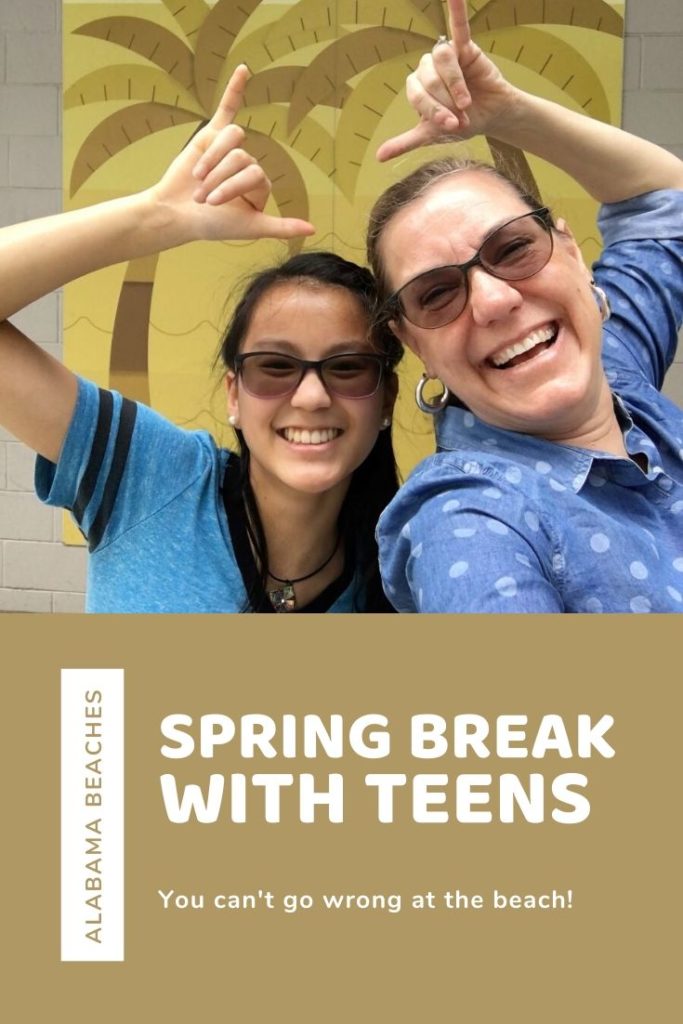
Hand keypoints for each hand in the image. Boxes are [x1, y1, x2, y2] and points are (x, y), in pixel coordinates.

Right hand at [152, 65, 314, 241]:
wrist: (175, 213)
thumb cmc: (211, 224)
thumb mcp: (250, 227)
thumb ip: (280, 227)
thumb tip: (312, 230)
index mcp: (259, 186)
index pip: (255, 173)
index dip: (233, 186)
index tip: (215, 205)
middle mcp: (248, 165)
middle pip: (242, 156)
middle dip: (219, 178)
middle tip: (203, 198)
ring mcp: (230, 149)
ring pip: (233, 138)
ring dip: (212, 159)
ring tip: (199, 179)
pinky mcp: (212, 136)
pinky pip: (227, 108)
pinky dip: (235, 89)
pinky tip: (244, 70)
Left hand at [376, 0, 515, 161]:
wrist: (491, 116)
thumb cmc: (461, 123)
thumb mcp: (432, 135)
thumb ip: (406, 142)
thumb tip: (378, 157)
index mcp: (416, 87)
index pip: (417, 95)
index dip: (433, 110)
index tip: (451, 127)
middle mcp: (426, 68)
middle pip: (429, 80)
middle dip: (447, 102)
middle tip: (463, 117)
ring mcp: (445, 56)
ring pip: (443, 61)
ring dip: (456, 85)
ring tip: (467, 101)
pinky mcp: (465, 47)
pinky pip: (459, 26)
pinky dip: (457, 10)